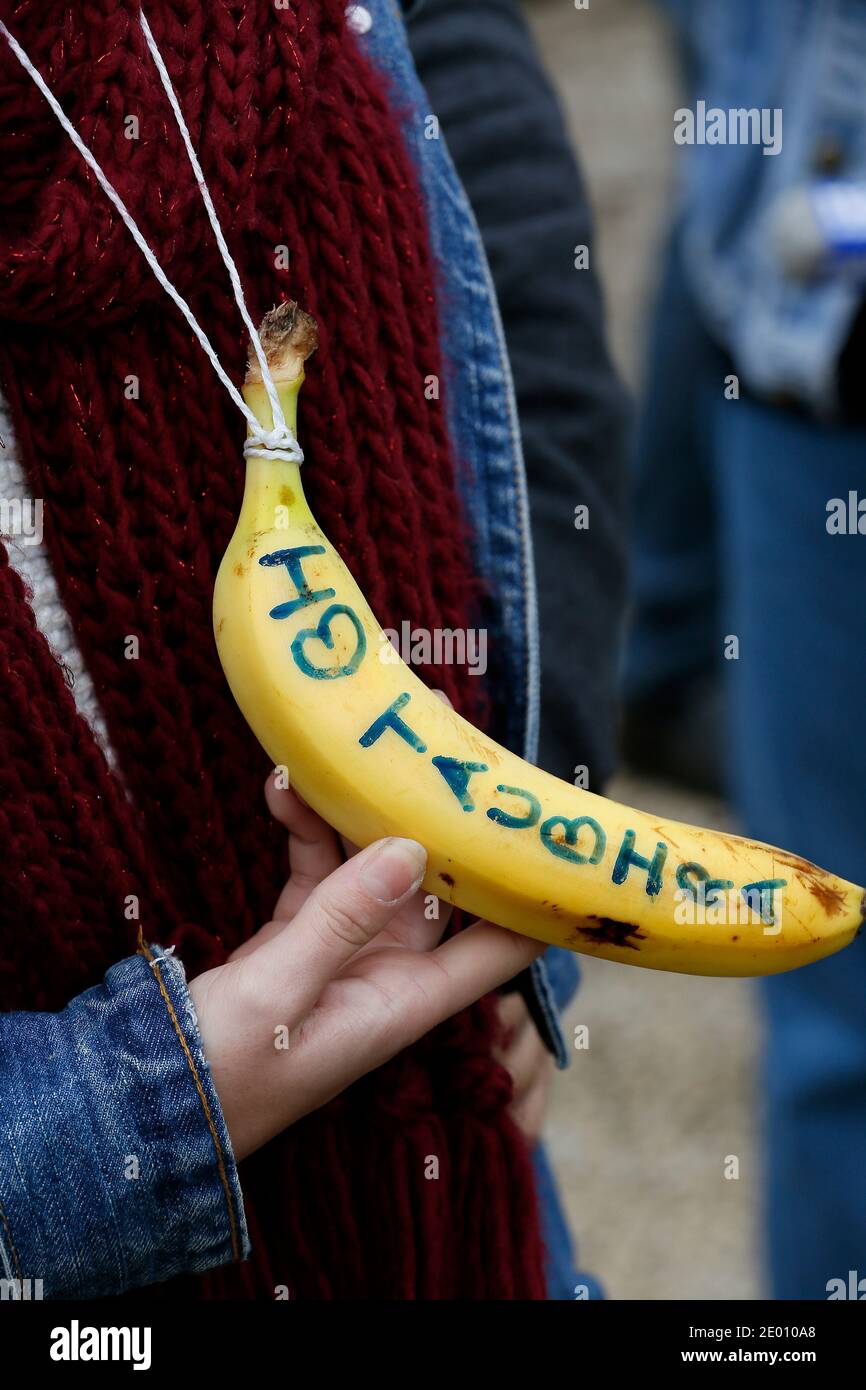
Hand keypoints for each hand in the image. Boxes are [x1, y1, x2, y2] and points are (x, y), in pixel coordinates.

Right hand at [188, 773, 543, 1160]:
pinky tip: (282, 792)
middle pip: (437, 891)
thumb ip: (342, 918)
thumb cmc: (221, 1072)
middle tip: (427, 761)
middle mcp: (387, 974)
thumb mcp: (280, 992)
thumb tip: (411, 849)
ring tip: (339, 761)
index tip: (547, 838)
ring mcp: (344, 953)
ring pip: (374, 869)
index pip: (497, 951)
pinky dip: (305, 832)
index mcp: (404, 1001)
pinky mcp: (299, 937)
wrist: (148, 1101)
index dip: (530, 901)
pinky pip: (318, 871)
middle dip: (435, 828)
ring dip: (357, 818)